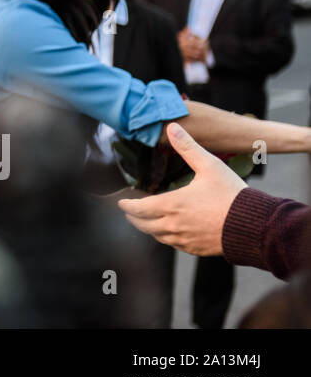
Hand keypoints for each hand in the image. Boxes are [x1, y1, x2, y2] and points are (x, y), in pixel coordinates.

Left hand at [117, 122, 245, 255]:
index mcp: (172, 205)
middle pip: (143, 225)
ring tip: (146, 220)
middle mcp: (173, 225)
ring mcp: (185, 240)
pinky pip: (173, 245)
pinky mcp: (196, 249)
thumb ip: (187, 146)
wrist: (254, 226)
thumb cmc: (232, 195)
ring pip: (157, 236)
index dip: (127, 205)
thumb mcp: (209, 165)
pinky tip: (169, 232)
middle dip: (133, 217)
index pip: (138, 208)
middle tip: (130, 211)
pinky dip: (165, 238)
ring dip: (148, 228)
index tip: (122, 202)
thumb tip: (171, 127)